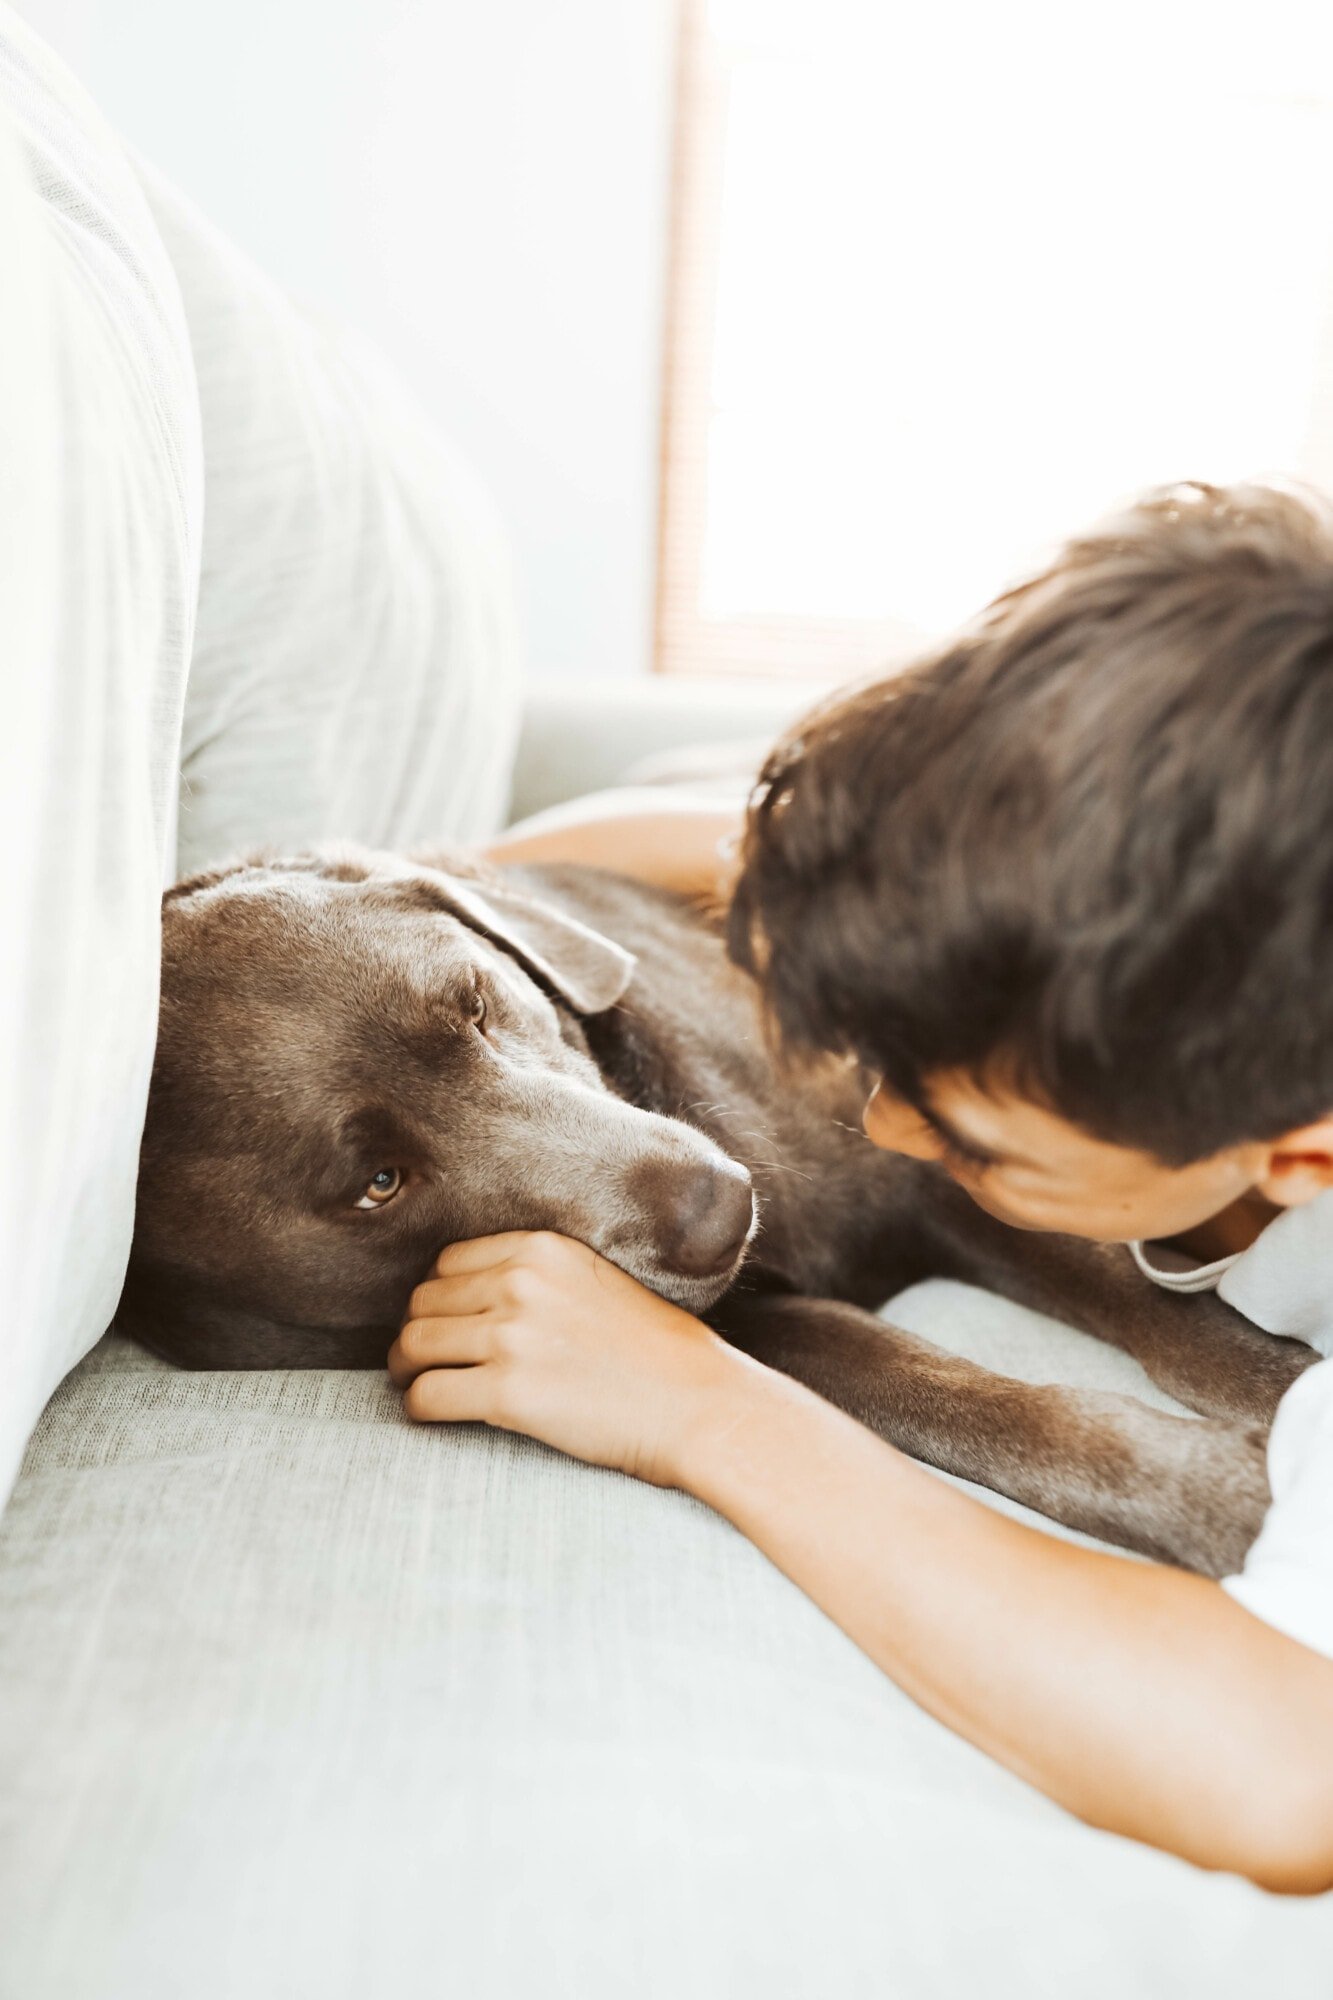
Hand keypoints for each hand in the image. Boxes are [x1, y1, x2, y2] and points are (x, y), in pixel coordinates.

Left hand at [387, 1230, 754, 1485]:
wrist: (699, 1403)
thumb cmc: (659, 1351)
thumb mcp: (598, 1280)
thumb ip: (540, 1277)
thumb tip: (478, 1296)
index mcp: (541, 1248)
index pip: (448, 1262)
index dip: (439, 1295)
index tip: (444, 1320)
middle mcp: (520, 1284)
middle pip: (423, 1301)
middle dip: (416, 1331)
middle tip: (420, 1357)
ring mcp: (512, 1337)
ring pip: (414, 1345)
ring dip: (406, 1368)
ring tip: (416, 1382)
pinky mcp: (508, 1393)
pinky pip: (427, 1395)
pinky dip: (418, 1407)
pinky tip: (431, 1413)